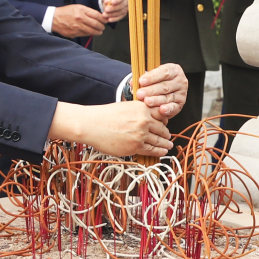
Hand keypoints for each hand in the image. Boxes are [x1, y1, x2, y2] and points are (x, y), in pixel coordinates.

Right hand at [51, 4, 106, 37]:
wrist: (54, 18)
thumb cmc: (66, 12)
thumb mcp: (77, 7)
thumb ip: (88, 11)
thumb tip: (98, 16)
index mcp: (81, 11)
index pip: (97, 16)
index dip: (103, 19)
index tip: (105, 20)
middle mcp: (80, 19)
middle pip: (96, 24)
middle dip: (102, 26)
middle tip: (103, 27)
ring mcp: (77, 27)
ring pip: (92, 31)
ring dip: (97, 32)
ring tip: (99, 31)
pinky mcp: (74, 33)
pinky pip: (85, 34)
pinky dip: (89, 34)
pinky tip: (90, 32)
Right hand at [51, 100, 172, 157]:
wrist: (91, 125)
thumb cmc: (104, 116)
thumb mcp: (125, 107)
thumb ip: (139, 111)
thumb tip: (150, 118)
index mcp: (142, 108)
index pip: (162, 115)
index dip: (164, 121)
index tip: (164, 125)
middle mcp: (144, 120)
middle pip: (163, 129)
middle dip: (165, 134)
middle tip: (167, 137)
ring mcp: (141, 134)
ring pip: (159, 140)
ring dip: (165, 144)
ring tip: (167, 145)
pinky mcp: (136, 146)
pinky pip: (152, 150)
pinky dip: (159, 151)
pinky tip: (162, 151)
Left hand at [100, 0, 127, 22]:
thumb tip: (107, 2)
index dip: (117, 0)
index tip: (112, 2)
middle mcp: (127, 1)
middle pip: (121, 5)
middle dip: (113, 8)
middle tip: (106, 10)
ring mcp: (126, 8)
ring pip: (120, 12)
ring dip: (112, 14)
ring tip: (104, 15)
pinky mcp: (123, 13)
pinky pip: (120, 17)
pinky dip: (114, 19)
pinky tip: (109, 19)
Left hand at [135, 62, 187, 118]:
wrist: (164, 90)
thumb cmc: (156, 81)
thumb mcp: (151, 76)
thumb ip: (144, 79)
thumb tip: (133, 83)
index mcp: (174, 70)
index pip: (164, 72)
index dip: (152, 77)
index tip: (141, 81)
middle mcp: (180, 81)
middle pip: (165, 86)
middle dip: (151, 90)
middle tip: (140, 94)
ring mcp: (182, 93)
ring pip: (167, 97)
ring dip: (156, 100)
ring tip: (146, 101)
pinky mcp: (180, 105)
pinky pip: (174, 107)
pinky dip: (168, 109)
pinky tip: (161, 109)